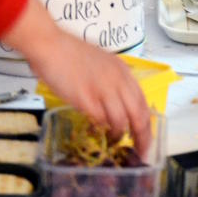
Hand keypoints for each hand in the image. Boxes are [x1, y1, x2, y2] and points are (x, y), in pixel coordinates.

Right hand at [32, 27, 151, 154]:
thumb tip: (119, 102)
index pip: (143, 102)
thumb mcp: (101, 63)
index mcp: (122, 70)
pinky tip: (95, 131)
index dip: (147, 123)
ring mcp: (102, 89)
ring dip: (118, 135)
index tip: (146, 137)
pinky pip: (100, 120)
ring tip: (113, 141)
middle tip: (140, 151)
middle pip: (138, 115)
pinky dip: (100, 129)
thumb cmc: (70, 53)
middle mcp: (117, 80)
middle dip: (141, 137)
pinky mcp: (86, 98)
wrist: (50, 45)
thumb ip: (113, 80)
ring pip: (121, 121)